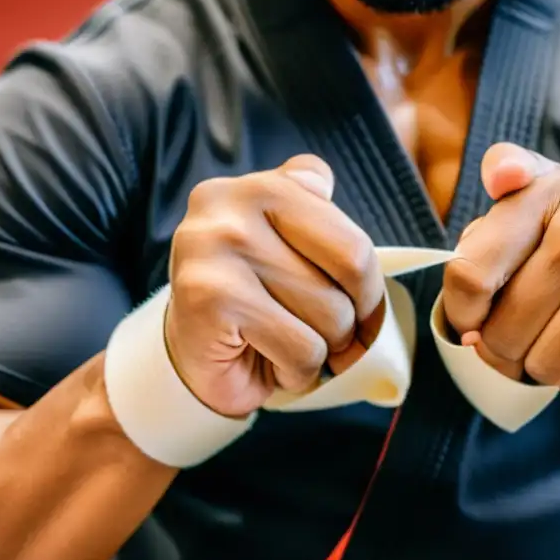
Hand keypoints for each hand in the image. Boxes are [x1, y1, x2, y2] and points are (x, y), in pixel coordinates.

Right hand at [165, 155, 384, 416]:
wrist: (189, 361)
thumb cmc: (254, 304)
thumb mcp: (288, 247)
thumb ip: (314, 211)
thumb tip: (335, 199)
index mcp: (266, 187)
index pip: (355, 243)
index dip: (369, 290)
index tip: (359, 312)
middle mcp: (233, 203)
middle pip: (351, 272)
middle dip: (350, 322)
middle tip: (324, 337)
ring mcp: (217, 246)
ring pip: (331, 315)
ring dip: (321, 350)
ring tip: (284, 344)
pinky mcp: (209, 296)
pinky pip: (301, 349)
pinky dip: (294, 372)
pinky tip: (266, 361)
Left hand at [442, 144, 559, 395]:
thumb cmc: (558, 232)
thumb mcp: (526, 194)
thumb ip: (502, 170)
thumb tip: (503, 177)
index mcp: (549, 189)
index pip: (470, 275)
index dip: (460, 313)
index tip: (471, 318)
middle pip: (504, 330)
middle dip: (499, 348)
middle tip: (513, 335)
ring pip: (546, 363)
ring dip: (538, 367)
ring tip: (547, 341)